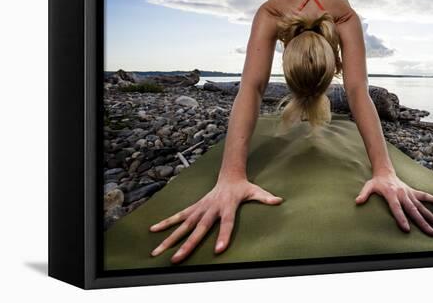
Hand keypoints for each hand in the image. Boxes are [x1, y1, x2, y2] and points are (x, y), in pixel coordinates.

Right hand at [149, 178, 282, 262]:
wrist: (229, 174)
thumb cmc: (243, 187)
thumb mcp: (256, 191)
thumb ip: (265, 197)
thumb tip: (279, 200)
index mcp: (227, 207)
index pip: (227, 223)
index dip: (224, 236)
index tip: (218, 250)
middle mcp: (211, 208)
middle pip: (199, 229)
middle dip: (188, 245)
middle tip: (177, 259)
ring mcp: (200, 208)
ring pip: (183, 225)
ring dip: (169, 238)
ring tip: (157, 251)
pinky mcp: (194, 207)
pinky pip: (178, 216)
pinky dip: (165, 223)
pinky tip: (153, 231)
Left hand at [355, 172, 432, 235]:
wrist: (385, 171)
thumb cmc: (376, 182)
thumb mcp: (368, 186)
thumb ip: (364, 194)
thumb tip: (357, 201)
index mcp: (391, 194)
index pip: (396, 208)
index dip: (401, 218)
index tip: (407, 229)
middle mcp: (402, 194)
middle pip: (413, 210)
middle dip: (422, 222)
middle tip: (431, 233)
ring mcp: (409, 193)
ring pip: (422, 206)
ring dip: (432, 216)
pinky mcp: (414, 192)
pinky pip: (426, 196)